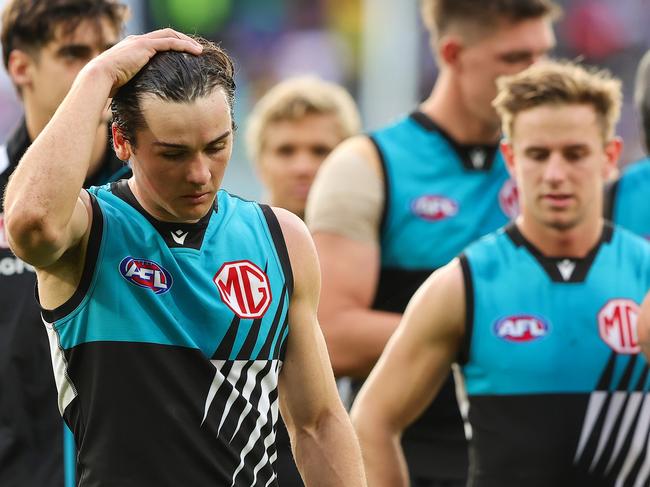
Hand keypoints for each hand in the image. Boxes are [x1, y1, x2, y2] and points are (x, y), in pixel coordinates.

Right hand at [88, 29, 202, 96]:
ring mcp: (141, 41)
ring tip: (199, 51)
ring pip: (170, 35)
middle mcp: (136, 41)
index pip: (155, 42)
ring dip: (186, 41)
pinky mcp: (145, 45)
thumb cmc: (108, 86)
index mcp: (132, 48)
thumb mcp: (125, 84)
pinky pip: (170, 42)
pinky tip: (196, 52)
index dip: (171, 46)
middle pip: (165, 35)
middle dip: (182, 40)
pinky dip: (184, 45)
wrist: (99, 77)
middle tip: (195, 50)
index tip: (182, 56)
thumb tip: (140, 101)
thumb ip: (134, 85)